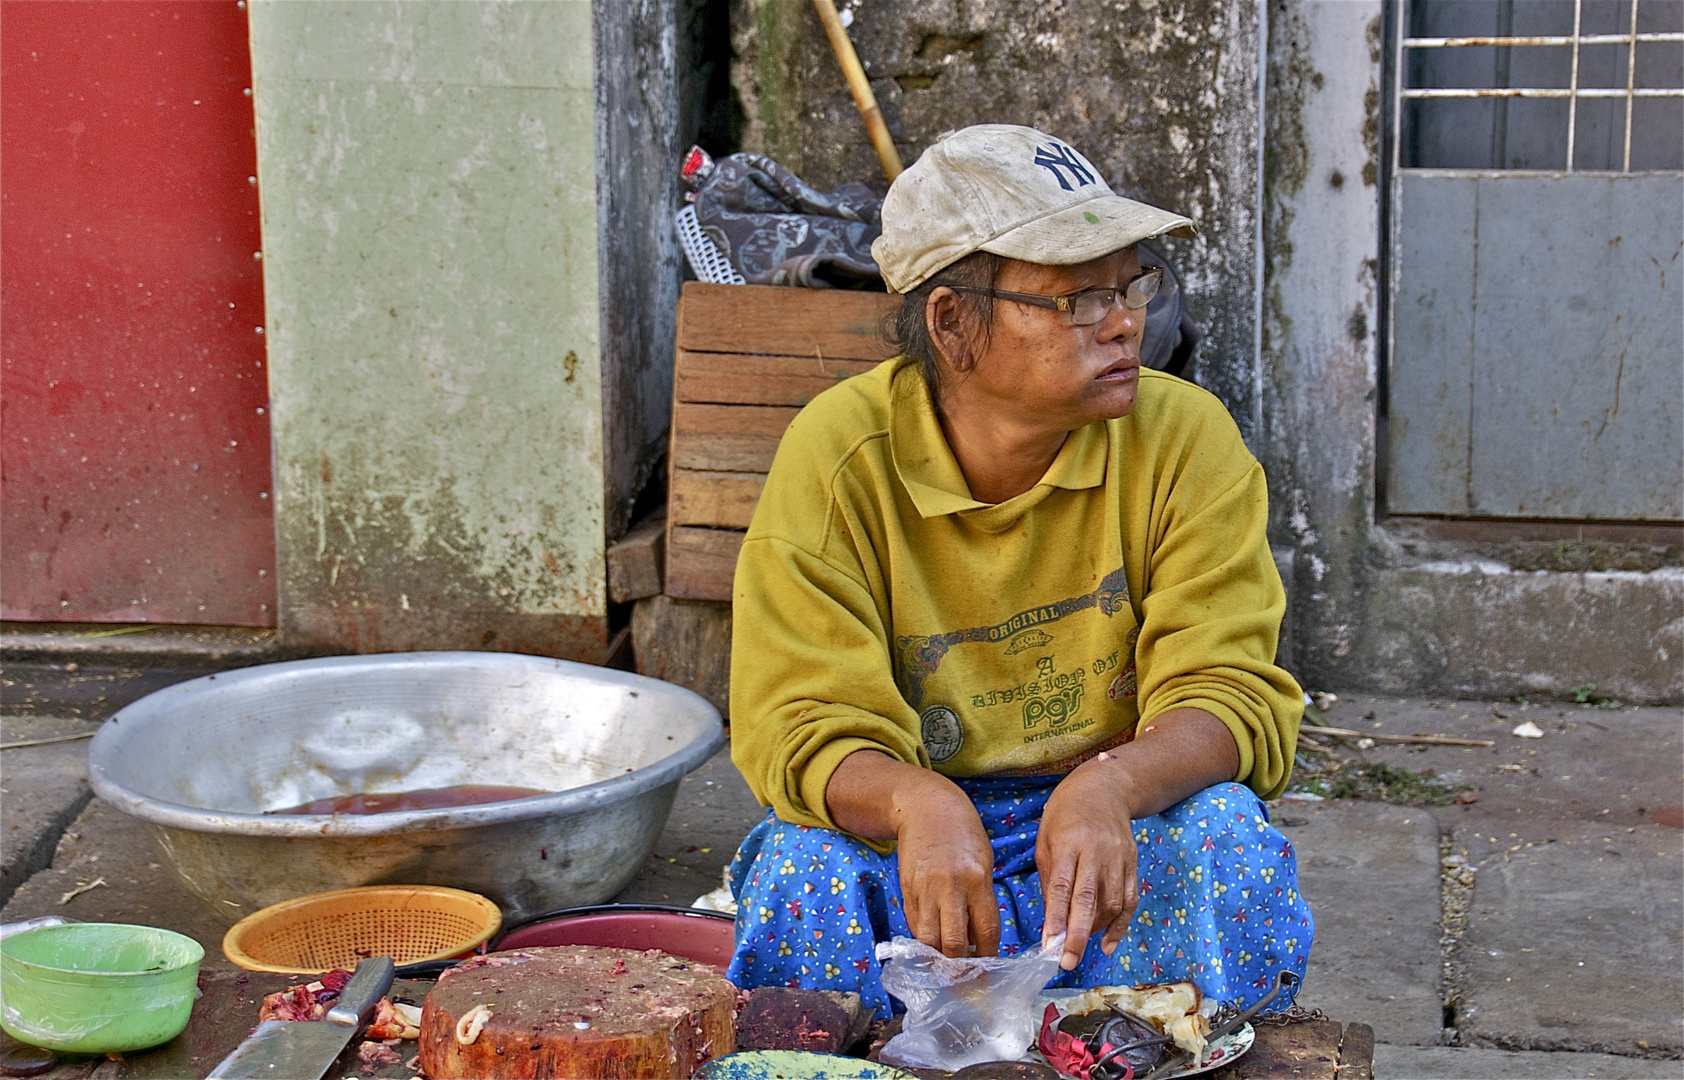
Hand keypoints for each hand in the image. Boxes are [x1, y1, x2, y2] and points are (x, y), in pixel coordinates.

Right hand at [825, 750, 1000, 959]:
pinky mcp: (906, 889)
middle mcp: (950, 887)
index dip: (988, 958)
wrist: (926, 807)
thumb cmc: (963, 833)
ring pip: (929, 940)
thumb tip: (978, 939)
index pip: (986, 932)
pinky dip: (923, 941)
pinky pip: (914, 924)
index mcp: (977, 880)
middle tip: (966, 984)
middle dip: (960, 970)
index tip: (989, 973)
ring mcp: (924, 890)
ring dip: (938, 961)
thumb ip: (981, 899)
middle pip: (954, 943)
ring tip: (946, 974)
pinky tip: (931, 949)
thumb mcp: (984, 862)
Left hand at [1035, 755, 1139, 970]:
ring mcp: (1118, 858)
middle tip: (1066, 962)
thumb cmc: (1064, 816)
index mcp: (1068, 844)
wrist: (1103, 788)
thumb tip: (1052, 921)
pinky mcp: (1133, 863)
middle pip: (1088, 900)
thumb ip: (1050, 879)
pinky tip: (1109, 944)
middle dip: (1077, 936)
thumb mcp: (1046, 840)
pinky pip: (1129, 900)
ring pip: (1112, 903)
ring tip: (1079, 946)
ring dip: (1096, 931)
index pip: (1062, 887)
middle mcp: (1096, 852)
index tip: (1050, 945)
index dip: (1056, 919)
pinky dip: (1120, 926)